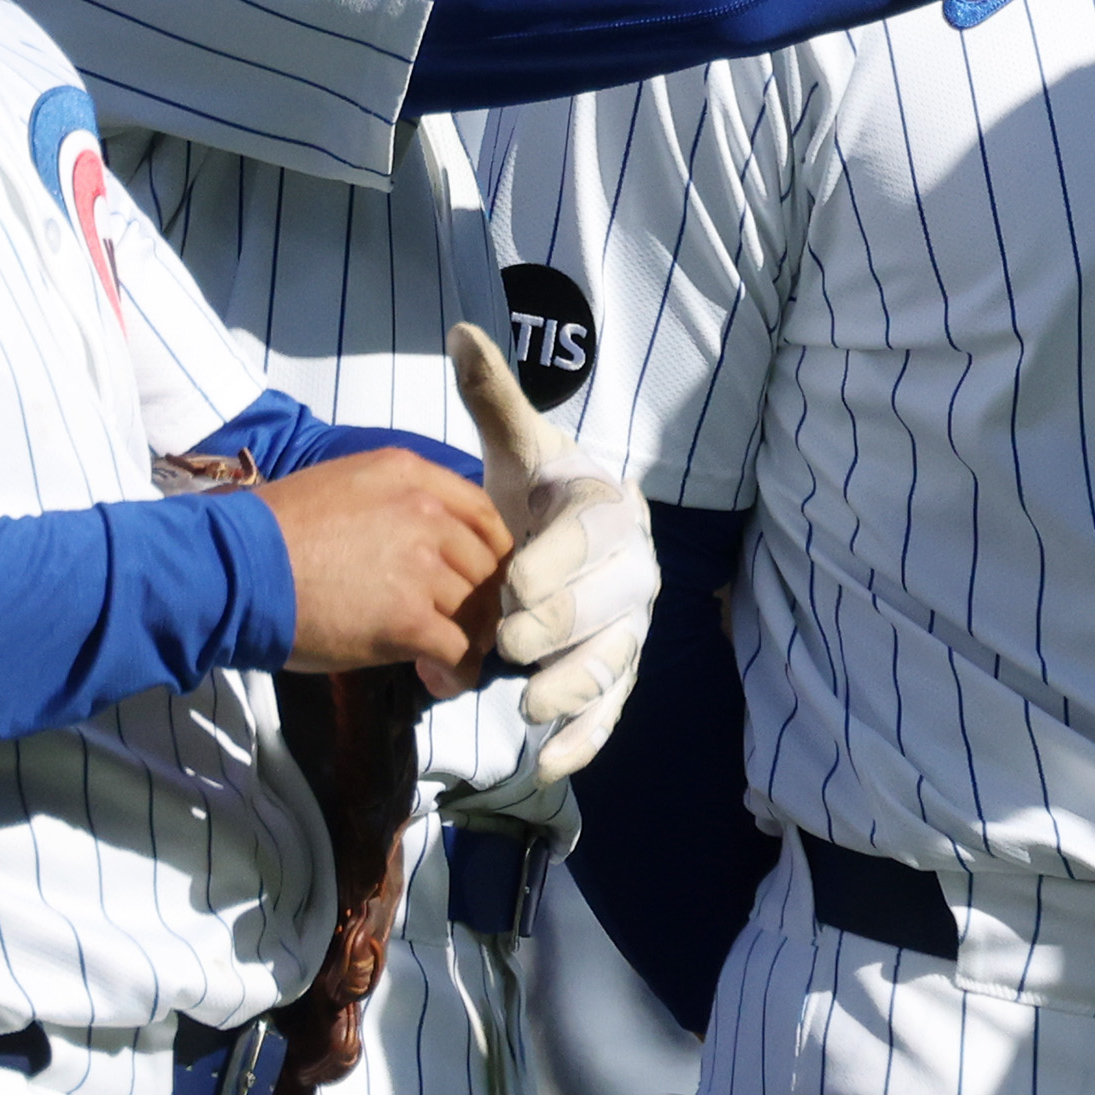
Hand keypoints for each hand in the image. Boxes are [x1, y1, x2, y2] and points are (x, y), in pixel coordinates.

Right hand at [254, 450, 513, 689]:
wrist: (234, 571)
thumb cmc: (274, 534)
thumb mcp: (345, 487)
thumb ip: (397, 504)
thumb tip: (428, 545)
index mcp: (411, 476)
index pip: (484, 515)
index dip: (490, 555)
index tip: (477, 581)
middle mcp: (426, 514)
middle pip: (488, 565)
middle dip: (481, 602)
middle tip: (460, 629)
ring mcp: (421, 566)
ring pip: (478, 610)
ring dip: (469, 641)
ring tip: (442, 661)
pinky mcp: (409, 619)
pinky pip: (460, 651)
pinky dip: (457, 673)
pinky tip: (437, 681)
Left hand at [446, 326, 660, 778]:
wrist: (567, 534)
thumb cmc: (539, 492)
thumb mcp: (517, 448)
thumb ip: (494, 398)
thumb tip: (461, 330)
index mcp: (612, 511)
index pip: (591, 540)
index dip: (555, 563)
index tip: (512, 582)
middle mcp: (634, 573)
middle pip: (608, 607)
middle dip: (558, 627)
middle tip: (508, 643)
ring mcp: (629, 629)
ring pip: (613, 663)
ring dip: (574, 687)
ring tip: (526, 705)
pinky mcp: (615, 675)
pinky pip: (610, 713)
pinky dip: (584, 740)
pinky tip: (548, 764)